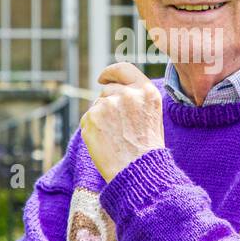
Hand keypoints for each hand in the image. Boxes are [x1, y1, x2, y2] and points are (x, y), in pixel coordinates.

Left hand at [80, 62, 165, 180]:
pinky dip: (92, 131)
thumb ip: (136, 99)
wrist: (139, 171)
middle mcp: (128, 93)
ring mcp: (108, 104)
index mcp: (147, 91)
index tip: (102, 78)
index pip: (123, 69)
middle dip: (107, 104)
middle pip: (107, 90)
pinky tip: (105, 144)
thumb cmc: (147, 150)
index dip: (110, 72)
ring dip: (100, 119)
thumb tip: (113, 90)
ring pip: (96, 106)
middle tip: (116, 128)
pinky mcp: (92, 117)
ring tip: (114, 139)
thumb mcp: (152, 116)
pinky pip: (87, 120)